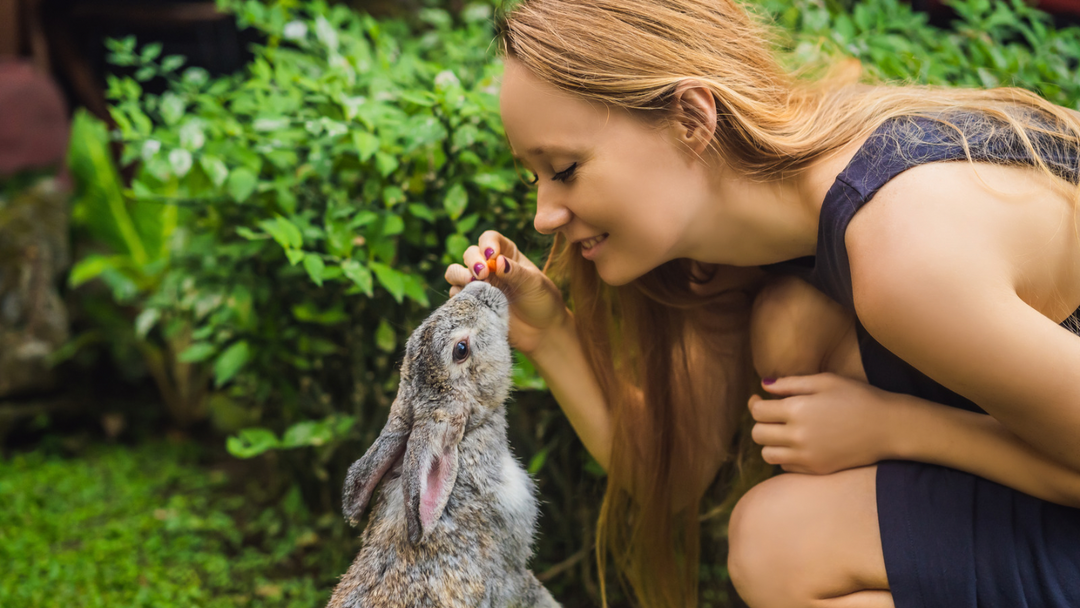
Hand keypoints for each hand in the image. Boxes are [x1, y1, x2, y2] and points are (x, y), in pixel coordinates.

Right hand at [444, 230, 567, 353]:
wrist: (542, 331)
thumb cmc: (542, 302)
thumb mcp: (535, 284)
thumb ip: (517, 273)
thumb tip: (499, 261)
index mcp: (506, 254)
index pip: (489, 239)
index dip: (487, 244)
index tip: (492, 256)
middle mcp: (489, 267)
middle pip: (469, 254)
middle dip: (472, 261)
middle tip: (483, 274)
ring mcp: (479, 285)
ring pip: (455, 272)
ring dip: (459, 275)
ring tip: (473, 284)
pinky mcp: (473, 304)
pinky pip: (456, 296)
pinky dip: (459, 297)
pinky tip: (472, 302)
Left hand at [748, 373, 902, 474]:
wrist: (889, 427)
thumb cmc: (858, 398)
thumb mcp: (825, 381)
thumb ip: (791, 383)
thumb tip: (764, 386)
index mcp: (797, 410)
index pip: (758, 411)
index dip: (756, 403)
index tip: (760, 399)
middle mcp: (798, 436)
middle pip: (758, 434)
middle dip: (761, 423)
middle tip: (772, 415)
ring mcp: (807, 456)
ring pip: (768, 454)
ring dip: (770, 442)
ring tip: (783, 431)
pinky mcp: (817, 470)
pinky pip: (786, 467)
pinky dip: (786, 456)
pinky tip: (798, 444)